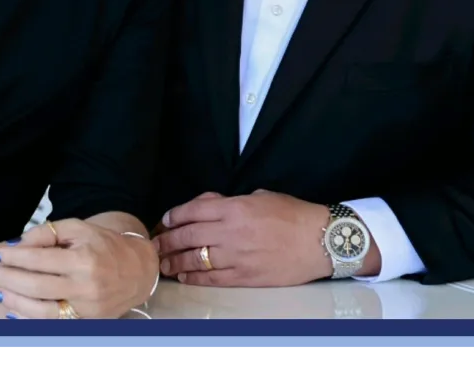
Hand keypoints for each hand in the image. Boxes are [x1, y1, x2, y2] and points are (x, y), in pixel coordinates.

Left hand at [0, 219, 158, 318]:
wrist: (138, 269)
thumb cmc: (104, 245)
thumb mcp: (79, 229)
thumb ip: (48, 233)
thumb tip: (18, 244)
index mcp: (83, 259)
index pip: (39, 259)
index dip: (14, 257)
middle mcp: (85, 286)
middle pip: (36, 286)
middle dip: (9, 279)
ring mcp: (86, 308)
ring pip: (41, 311)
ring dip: (15, 302)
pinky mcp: (86, 322)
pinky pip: (52, 323)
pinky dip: (30, 319)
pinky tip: (15, 310)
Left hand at [153, 189, 333, 286]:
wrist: (319, 240)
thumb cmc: (292, 214)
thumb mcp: (259, 196)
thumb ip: (231, 202)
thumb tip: (209, 206)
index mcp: (234, 207)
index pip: (192, 211)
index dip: (174, 216)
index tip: (164, 221)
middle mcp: (231, 231)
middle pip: (188, 236)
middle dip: (167, 241)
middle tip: (154, 245)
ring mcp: (237, 256)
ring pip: (196, 260)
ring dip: (175, 263)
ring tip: (162, 264)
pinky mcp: (246, 276)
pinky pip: (214, 278)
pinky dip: (196, 278)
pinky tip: (185, 278)